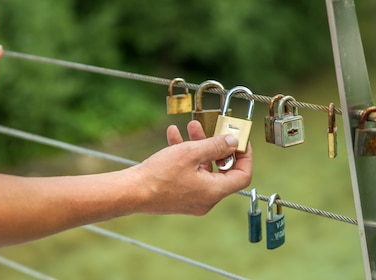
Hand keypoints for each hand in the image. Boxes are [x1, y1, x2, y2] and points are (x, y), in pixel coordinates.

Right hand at [134, 120, 252, 214]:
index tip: (240, 140)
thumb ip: (216, 145)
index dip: (245, 156)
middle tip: (214, 129)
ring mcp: (193, 199)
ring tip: (191, 126)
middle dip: (217, 146)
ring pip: (203, 169)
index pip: (242, 175)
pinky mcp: (179, 196)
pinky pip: (189, 174)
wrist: (131, 192)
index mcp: (214, 191)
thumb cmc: (159, 175)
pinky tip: (174, 136)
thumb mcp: (191, 153)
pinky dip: (185, 156)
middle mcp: (207, 199)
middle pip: (222, 170)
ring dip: (199, 146)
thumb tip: (233, 141)